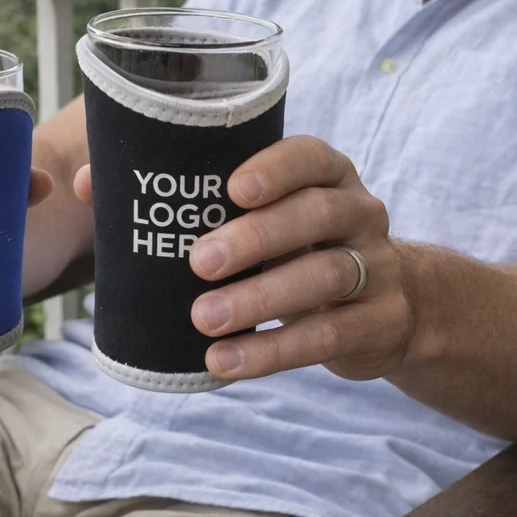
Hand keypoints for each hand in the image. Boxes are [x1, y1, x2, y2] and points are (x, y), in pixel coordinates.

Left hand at [187, 137, 412, 381]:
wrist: (390, 306)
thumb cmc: (306, 250)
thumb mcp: (283, 220)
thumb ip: (231, 211)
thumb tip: (125, 212)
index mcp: (332, 177)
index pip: (311, 157)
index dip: (275, 169)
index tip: (233, 189)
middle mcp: (361, 214)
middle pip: (317, 214)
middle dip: (256, 237)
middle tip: (200, 262)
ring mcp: (378, 268)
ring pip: (325, 276)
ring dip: (259, 298)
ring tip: (204, 317)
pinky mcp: (381, 322)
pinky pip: (327, 336)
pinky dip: (271, 351)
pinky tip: (225, 359)